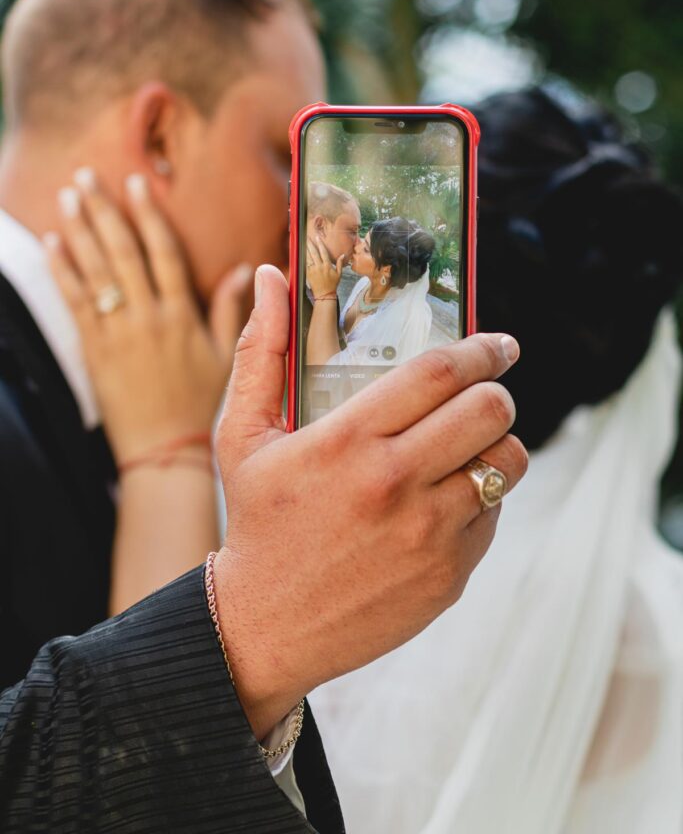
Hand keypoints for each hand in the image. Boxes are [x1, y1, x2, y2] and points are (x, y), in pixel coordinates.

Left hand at [44, 169, 251, 462]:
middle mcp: (148, 317)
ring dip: (78, 230)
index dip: (148, 215)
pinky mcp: (95, 350)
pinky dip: (63, 271)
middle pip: (123, 252)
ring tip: (66, 197)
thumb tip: (247, 271)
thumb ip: (231, 310)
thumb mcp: (225, 357)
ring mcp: (118, 333)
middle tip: (87, 176)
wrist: (164, 449)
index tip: (136, 183)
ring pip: (96, 271)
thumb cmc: (198, 403)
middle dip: (103, 210)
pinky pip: (76, 303)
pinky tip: (52, 244)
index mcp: (181, 315)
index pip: (163, 252)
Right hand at [212, 265, 527, 738]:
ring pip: (507, 463)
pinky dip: (482, 496)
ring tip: (472, 442)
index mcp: (347, 440)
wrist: (265, 626)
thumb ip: (260, 351)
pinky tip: (449, 497)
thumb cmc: (256, 520)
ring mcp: (427, 533)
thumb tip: (270, 276)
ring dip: (499, 443)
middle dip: (498, 389)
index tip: (497, 343)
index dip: (480, 348)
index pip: (439, 372)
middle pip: (489, 410)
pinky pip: (493, 514)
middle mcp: (394, 483)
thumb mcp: (242, 434)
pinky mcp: (448, 574)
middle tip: (490, 387)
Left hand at [306, 236, 342, 297]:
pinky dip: (304, 258)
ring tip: (303, 243)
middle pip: (314, 253)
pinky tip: (302, 253)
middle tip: (307, 237)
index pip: (323, 252)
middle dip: (310, 244)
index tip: (317, 238)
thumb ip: (339, 263)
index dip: (320, 244)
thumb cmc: (332, 284)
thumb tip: (343, 255)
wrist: (324, 294)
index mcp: (327, 265)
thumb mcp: (339, 274)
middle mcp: (319, 267)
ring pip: (308, 257)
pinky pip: (305, 264)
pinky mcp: (308, 274)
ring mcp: (313, 270)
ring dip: (306, 250)